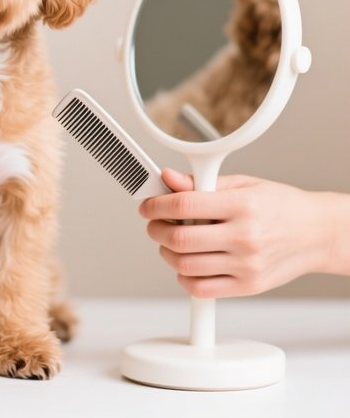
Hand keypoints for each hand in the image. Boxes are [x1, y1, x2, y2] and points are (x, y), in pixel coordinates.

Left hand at [139, 169, 343, 297]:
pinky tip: (187, 263)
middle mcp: (244, 237)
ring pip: (185, 265)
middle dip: (156, 229)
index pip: (183, 205)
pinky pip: (202, 289)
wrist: (318, 234)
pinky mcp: (248, 286)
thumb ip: (201, 183)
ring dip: (167, 252)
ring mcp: (246, 265)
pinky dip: (184, 277)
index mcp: (241, 206)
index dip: (156, 205)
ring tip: (171, 242)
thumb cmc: (280, 206)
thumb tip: (168, 178)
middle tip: (155, 223)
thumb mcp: (242, 184)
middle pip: (180, 239)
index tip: (148, 205)